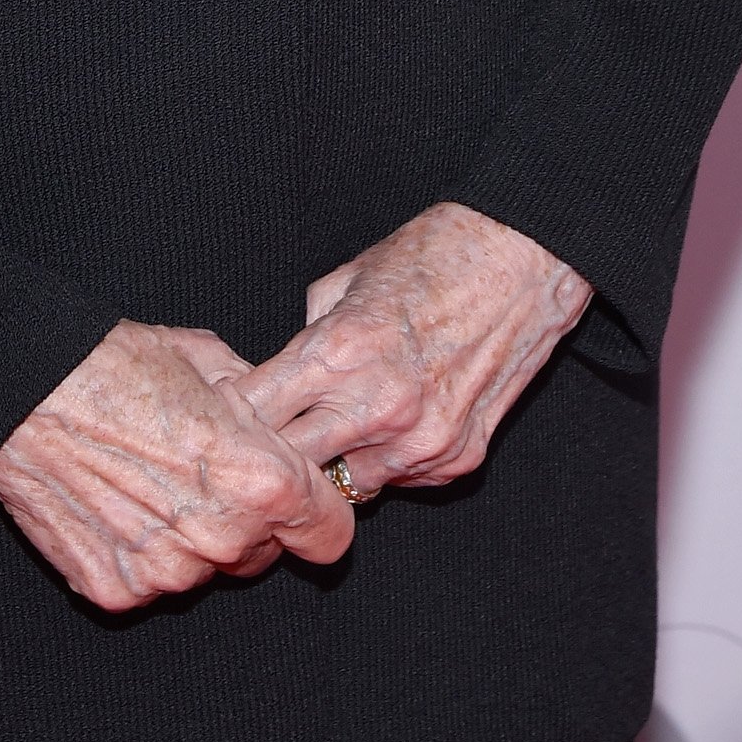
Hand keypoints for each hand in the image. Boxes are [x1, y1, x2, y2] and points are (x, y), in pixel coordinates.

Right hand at [0, 319, 355, 610]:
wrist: (26, 391)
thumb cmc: (117, 364)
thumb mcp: (210, 360)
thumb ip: (260, 405)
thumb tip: (278, 424)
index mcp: (260, 481)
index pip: (330, 535)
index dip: (317, 512)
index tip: (298, 499)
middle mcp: (222, 539)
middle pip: (266, 554)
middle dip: (250, 519)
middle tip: (204, 472)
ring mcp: (167, 573)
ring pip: (207, 569)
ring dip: (194, 537)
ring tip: (150, 480)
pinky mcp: (117, 590)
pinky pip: (151, 581)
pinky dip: (141, 551)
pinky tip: (116, 503)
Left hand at [244, 202, 591, 496]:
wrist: (523, 257)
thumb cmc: (433, 255)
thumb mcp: (348, 279)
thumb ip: (311, 334)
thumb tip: (284, 372)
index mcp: (339, 354)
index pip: (257, 414)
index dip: (231, 417)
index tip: (219, 418)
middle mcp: (378, 407)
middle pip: (292, 466)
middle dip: (273, 456)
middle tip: (262, 444)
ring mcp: (421, 441)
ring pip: (345, 486)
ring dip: (332, 464)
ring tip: (334, 428)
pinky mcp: (457, 459)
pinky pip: (401, 479)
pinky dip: (386, 459)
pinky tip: (392, 421)